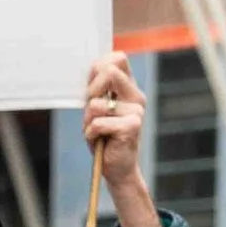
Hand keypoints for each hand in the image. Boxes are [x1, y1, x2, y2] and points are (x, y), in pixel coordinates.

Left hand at [81, 52, 159, 226]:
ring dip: (88, 120)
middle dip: (90, 90)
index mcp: (129, 88)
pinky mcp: (132, 126)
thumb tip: (93, 65)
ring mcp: (137, 111)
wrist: (117, 168)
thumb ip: (95, 88)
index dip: (99, 67)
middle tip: (91, 111)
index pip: (118, 58)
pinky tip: (100, 141)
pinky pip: (98, 123)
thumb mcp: (95, 109)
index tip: (92, 88)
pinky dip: (91, 133)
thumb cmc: (104, 138)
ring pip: (96, 103)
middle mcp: (136, 96)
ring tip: (97, 131)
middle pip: (109, 70)